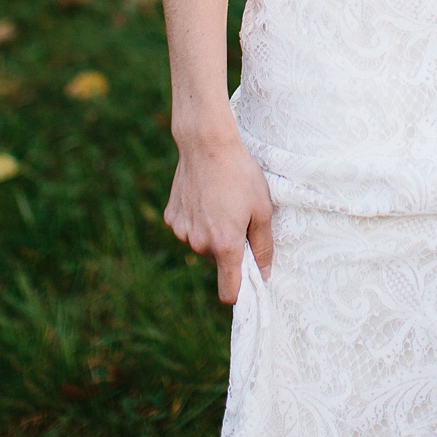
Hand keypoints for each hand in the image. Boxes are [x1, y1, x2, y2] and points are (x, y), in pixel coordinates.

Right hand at [164, 130, 273, 303]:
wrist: (207, 144)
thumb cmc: (240, 174)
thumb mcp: (262, 208)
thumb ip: (263, 245)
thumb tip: (264, 273)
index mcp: (226, 245)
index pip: (229, 292)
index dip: (239, 291)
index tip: (247, 282)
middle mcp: (200, 244)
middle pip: (218, 262)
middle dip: (229, 248)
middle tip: (239, 217)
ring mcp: (183, 231)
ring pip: (202, 245)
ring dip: (212, 233)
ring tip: (221, 202)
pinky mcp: (172, 218)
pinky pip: (189, 229)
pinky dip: (197, 220)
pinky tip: (205, 197)